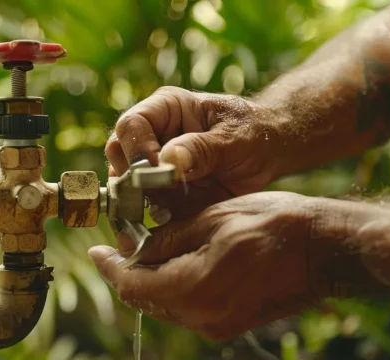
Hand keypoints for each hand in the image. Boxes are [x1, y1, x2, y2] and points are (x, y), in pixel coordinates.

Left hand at [89, 192, 337, 340]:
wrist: (325, 249)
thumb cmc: (274, 224)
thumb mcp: (212, 219)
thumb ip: (168, 237)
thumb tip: (136, 247)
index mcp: (193, 289)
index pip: (133, 285)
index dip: (110, 267)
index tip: (95, 252)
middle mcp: (202, 317)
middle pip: (146, 300)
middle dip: (129, 273)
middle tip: (118, 246)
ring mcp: (218, 326)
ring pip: (166, 305)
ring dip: (152, 280)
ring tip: (147, 250)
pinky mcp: (231, 324)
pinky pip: (189, 309)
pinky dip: (175, 288)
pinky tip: (177, 263)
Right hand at [106, 86, 280, 218]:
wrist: (271, 153)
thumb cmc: (254, 133)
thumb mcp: (234, 138)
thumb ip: (201, 149)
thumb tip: (166, 160)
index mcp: (166, 109)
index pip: (132, 124)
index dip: (137, 148)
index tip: (156, 170)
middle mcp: (153, 135)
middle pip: (118, 154)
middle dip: (133, 178)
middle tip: (154, 195)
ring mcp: (156, 166)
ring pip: (128, 185)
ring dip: (143, 202)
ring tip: (168, 209)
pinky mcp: (164, 192)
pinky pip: (146, 207)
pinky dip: (154, 217)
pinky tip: (173, 219)